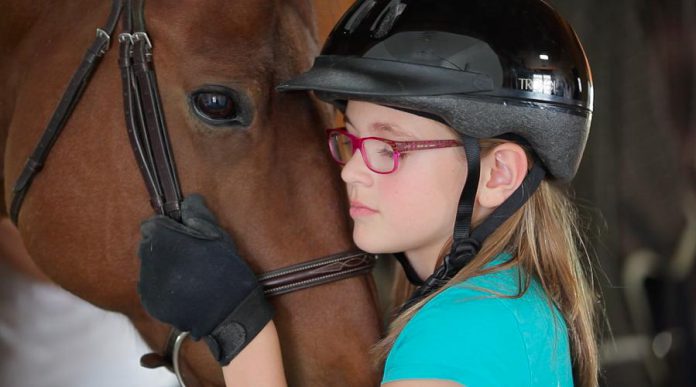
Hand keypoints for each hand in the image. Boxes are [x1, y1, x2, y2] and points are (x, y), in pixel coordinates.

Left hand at [137, 194, 272, 364]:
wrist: (229, 314)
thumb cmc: (227, 271)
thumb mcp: (219, 237)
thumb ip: (199, 215)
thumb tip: (188, 200)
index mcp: (165, 241)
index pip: (152, 225)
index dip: (167, 227)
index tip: (182, 234)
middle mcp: (150, 261)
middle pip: (148, 245)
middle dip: (163, 245)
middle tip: (186, 254)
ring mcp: (148, 284)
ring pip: (148, 265)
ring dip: (161, 264)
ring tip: (185, 273)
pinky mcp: (150, 303)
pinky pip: (150, 286)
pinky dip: (161, 284)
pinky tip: (181, 288)